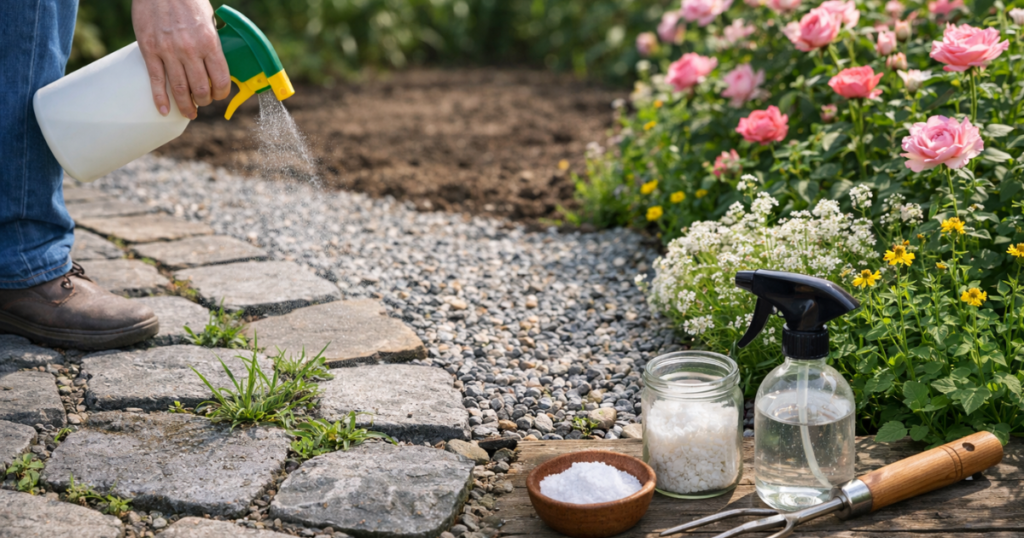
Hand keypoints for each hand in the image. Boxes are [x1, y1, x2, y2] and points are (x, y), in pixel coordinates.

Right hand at [132, 0, 230, 118]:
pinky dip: (160, 99)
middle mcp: (190, 50)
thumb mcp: (209, 19)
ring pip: (180, 90)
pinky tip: (164, 111)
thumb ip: (212, 41)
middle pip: (201, 89)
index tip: (219, 94)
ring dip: (186, 106)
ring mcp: (168, 51)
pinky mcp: (149, 50)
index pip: (221, 80)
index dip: (221, 93)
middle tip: (203, 103)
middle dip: (204, 101)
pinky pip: (156, 81)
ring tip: (188, 113)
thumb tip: (216, 60)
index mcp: (210, 42)